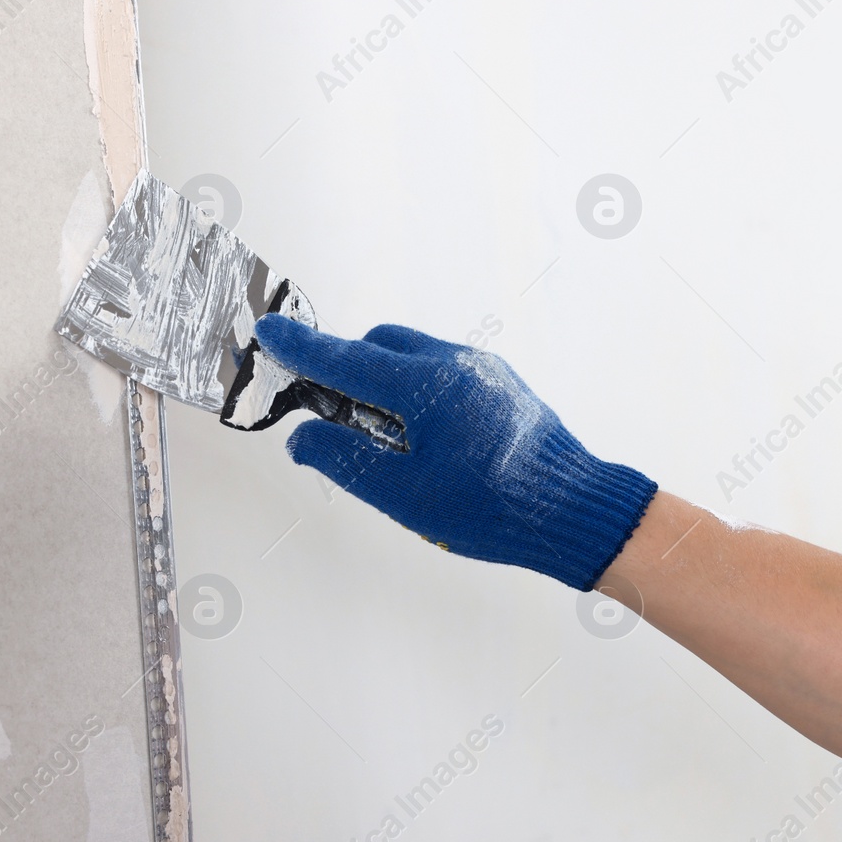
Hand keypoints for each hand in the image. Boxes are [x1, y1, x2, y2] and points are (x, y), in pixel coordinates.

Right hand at [254, 315, 656, 589]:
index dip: (302, 347)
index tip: (269, 331)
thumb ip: (345, 460)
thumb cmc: (493, 508)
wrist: (573, 509)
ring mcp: (483, 370)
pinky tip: (424, 438)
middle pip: (378, 346)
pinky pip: (443, 369)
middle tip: (330, 415)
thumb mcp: (405, 495)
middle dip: (346, 369)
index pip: (346, 357)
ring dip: (383, 382)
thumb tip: (303, 438)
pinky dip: (417, 389)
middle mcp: (455, 363)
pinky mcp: (501, 384)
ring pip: (412, 355)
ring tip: (385, 440)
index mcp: (426, 385)